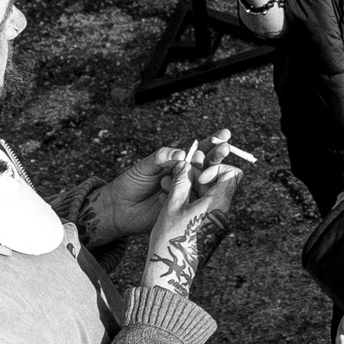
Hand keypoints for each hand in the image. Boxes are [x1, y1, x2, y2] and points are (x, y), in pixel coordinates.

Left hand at [84, 126, 232, 242]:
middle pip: (208, 165)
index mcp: (179, 163)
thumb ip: (161, 158)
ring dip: (210, 174)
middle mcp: (186, 177)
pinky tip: (191, 188)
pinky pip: (193, 201)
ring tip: (203, 168)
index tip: (225, 134)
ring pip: (205, 183)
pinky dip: (194, 193)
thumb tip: (181, 154)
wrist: (118, 209)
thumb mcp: (144, 166)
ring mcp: (187, 193)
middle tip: (224, 148)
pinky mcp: (183, 209)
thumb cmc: (130, 183)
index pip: (200, 151)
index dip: (213, 143)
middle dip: (218, 155)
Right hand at [142, 150, 241, 297]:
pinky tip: (174, 202)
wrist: (172, 272)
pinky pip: (206, 207)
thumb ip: (181, 181)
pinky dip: (193, 200)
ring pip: (211, 195)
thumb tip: (185, 164)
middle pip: (221, 183)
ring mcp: (217, 222)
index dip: (216, 168)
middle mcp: (223, 212)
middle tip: (181, 178)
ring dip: (194, 188)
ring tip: (173, 189)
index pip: (232, 174)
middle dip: (200, 176)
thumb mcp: (172, 205)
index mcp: (218, 203)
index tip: (198, 177)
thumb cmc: (171, 239)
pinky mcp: (210, 229)